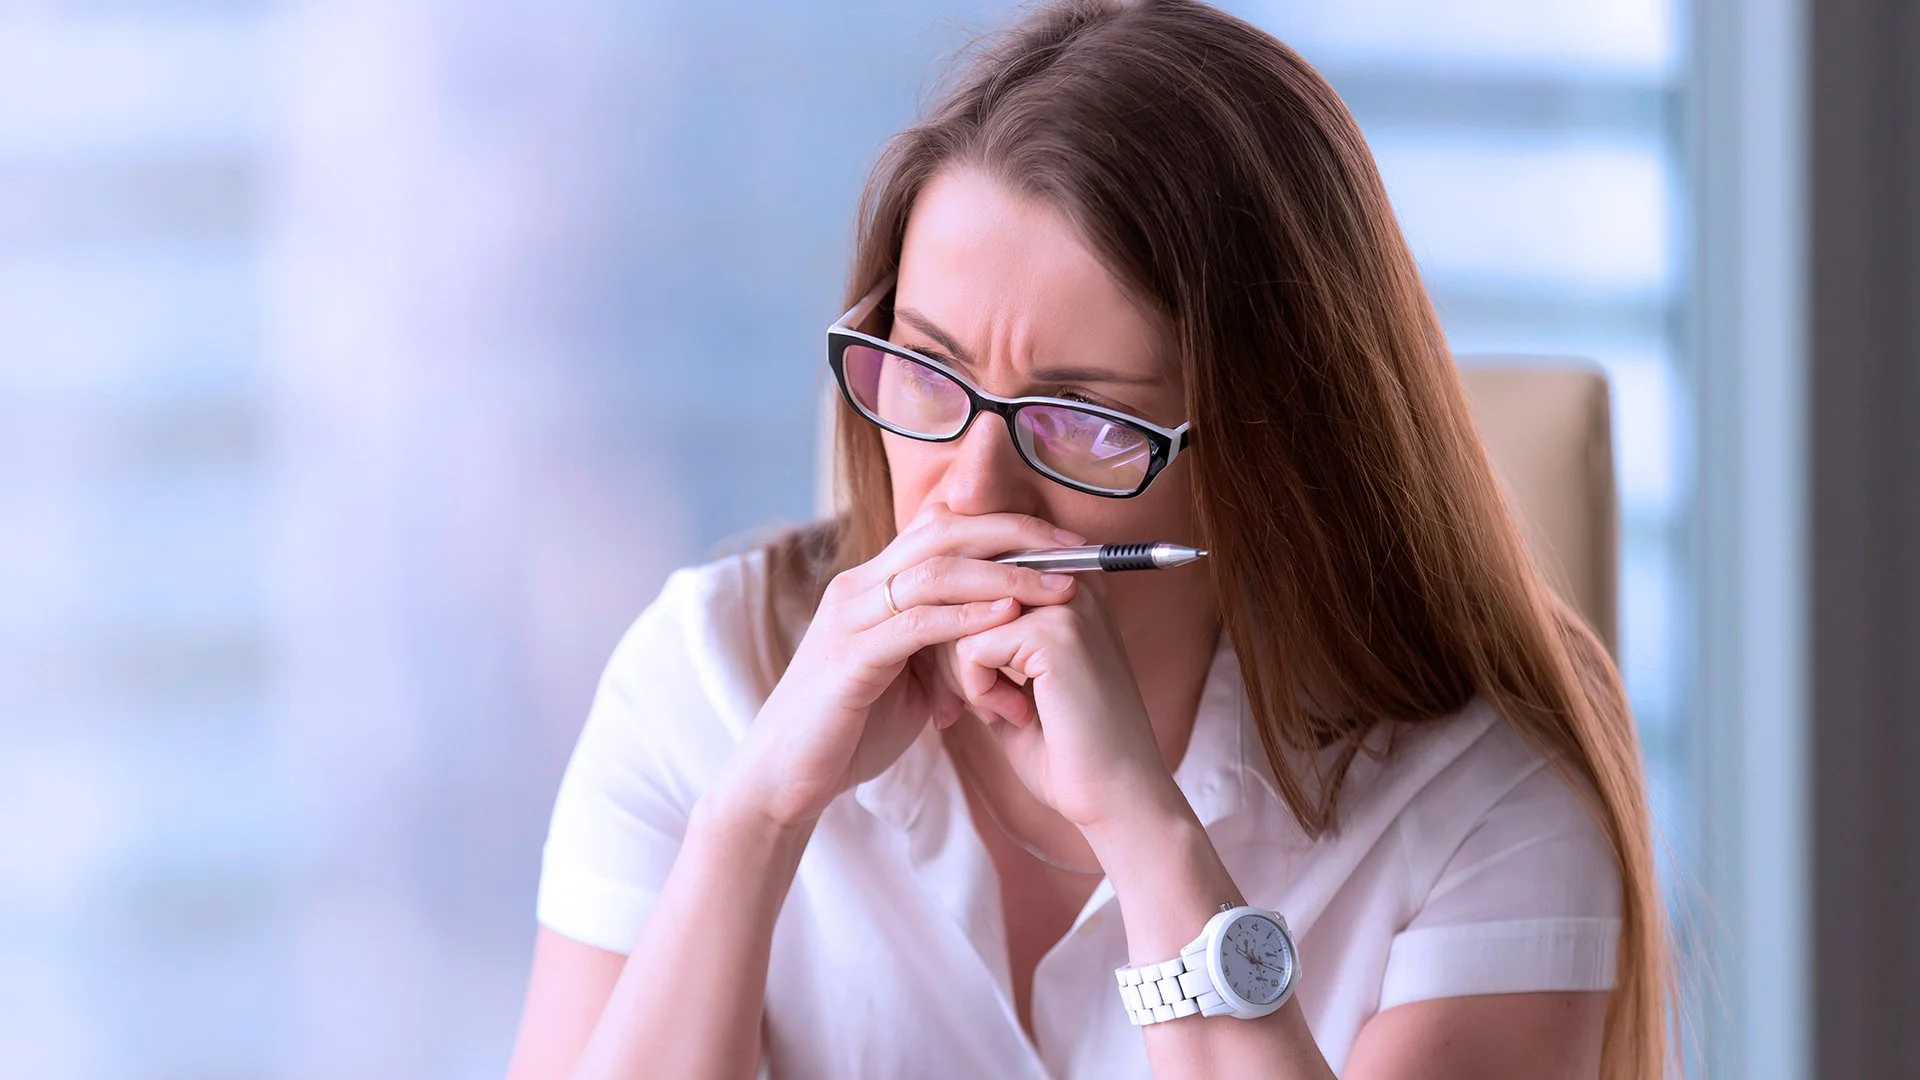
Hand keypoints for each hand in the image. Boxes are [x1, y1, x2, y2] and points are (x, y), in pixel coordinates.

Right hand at [708, 504, 1085, 828]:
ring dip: (1005, 573)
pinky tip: (1007, 616)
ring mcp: (850, 618)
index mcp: (874, 585)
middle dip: (1016, 534)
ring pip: (934, 570)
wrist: (786, 779)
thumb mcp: (908, 677)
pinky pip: (916, 623)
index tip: (1065, 543)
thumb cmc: (849, 730)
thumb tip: (996, 637)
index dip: (1006, 525)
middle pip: (944, 531)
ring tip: (1058, 584)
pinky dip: (967, 616)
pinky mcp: (848, 658)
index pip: (944, 528)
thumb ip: (944, 647)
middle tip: (1076, 549)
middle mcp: (859, 587)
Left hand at [945, 568, 1181, 830]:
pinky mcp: (1055, 633)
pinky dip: (978, 692)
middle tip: (984, 707)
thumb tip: (921, 610)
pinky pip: (969, 649)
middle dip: (951, 656)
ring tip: (1008, 710)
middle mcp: (1070, 578)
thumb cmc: (1065, 745)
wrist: (1117, 796)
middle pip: (962, 592)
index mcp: (1064, 580)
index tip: (969, 688)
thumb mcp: (1012, 677)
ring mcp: (1066, 601)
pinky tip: (1017, 716)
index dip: (955, 635)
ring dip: (965, 677)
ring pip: (959, 619)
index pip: (973, 576)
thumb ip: (979, 636)